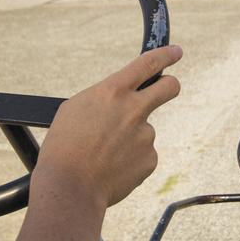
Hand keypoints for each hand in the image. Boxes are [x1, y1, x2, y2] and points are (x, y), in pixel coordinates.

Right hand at [35, 45, 181, 208]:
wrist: (70, 188)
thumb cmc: (64, 148)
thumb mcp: (75, 109)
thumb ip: (104, 99)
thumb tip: (120, 101)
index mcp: (112, 92)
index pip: (147, 63)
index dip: (165, 55)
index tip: (175, 52)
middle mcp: (134, 110)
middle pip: (169, 87)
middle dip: (170, 85)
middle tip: (166, 88)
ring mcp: (145, 135)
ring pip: (144, 131)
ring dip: (130, 139)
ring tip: (104, 154)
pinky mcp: (149, 159)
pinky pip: (143, 155)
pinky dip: (130, 161)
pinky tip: (111, 168)